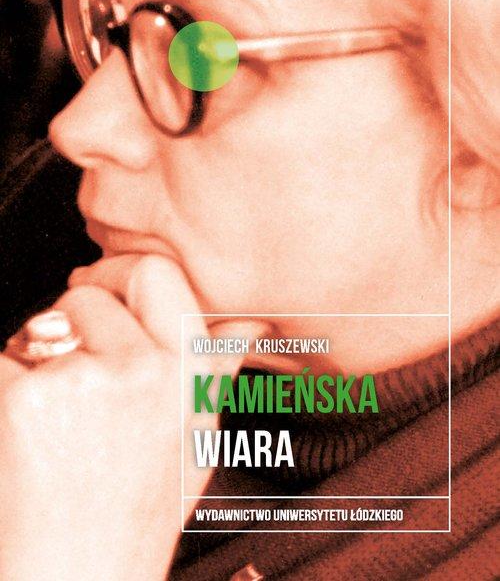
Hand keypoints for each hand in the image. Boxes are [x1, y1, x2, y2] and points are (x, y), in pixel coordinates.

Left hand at [0, 255, 245, 580]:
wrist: (78, 580)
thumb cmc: (133, 513)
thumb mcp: (195, 441)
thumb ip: (218, 370)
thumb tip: (251, 322)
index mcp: (188, 374)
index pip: (156, 273)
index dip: (121, 272)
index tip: (103, 289)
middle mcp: (143, 370)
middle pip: (88, 293)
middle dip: (72, 313)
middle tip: (67, 355)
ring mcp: (84, 380)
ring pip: (40, 326)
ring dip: (37, 356)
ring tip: (56, 421)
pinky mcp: (27, 398)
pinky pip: (5, 360)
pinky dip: (7, 388)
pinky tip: (26, 438)